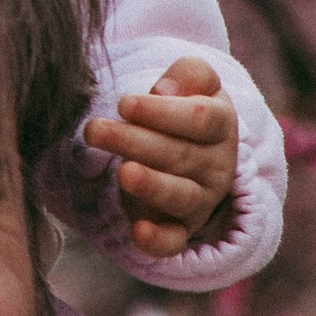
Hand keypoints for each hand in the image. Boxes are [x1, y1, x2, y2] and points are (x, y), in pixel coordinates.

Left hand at [83, 56, 239, 258]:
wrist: (186, 145)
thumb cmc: (179, 106)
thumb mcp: (192, 81)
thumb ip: (190, 74)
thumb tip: (167, 88)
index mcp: (221, 125)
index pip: (200, 118)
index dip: (162, 112)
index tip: (124, 103)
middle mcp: (216, 165)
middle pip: (180, 155)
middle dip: (135, 142)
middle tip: (94, 130)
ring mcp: (200, 199)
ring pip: (180, 195)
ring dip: (150, 186)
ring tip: (122, 173)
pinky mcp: (180, 227)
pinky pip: (174, 241)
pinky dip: (158, 241)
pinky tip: (137, 232)